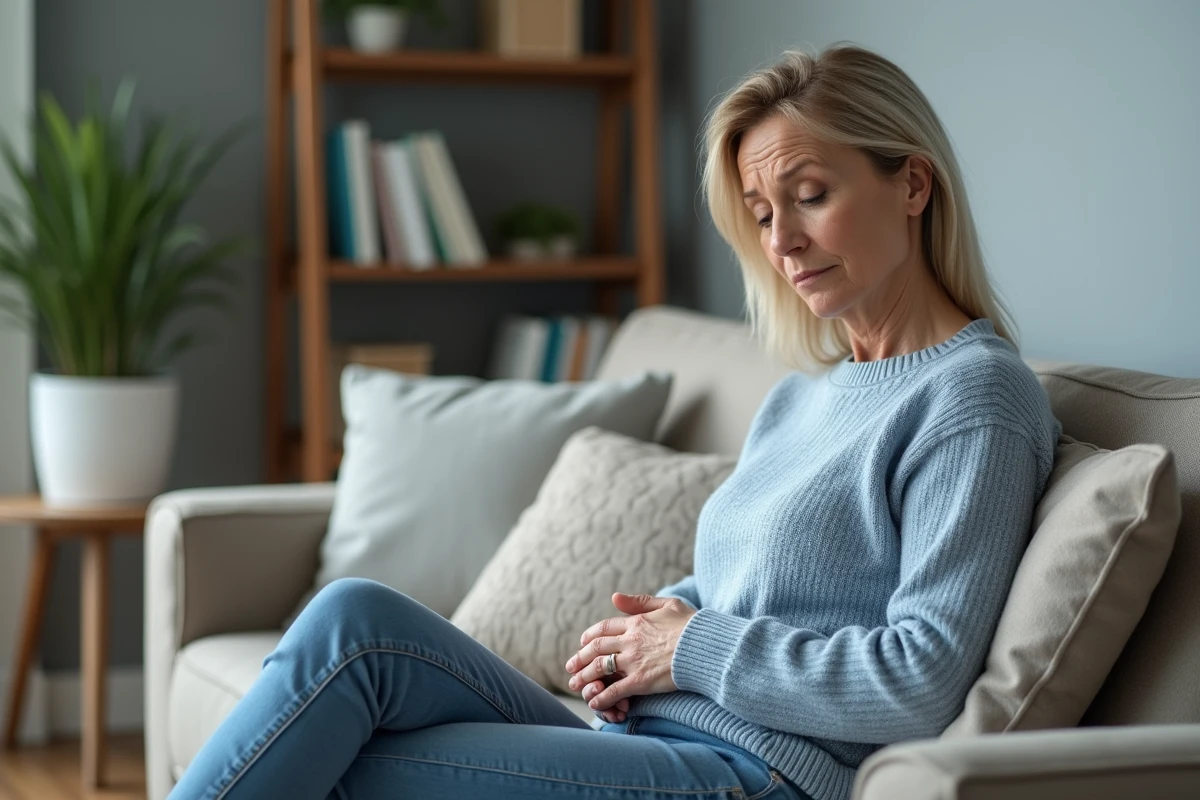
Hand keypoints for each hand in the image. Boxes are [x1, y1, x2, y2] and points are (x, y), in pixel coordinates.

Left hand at [565, 592, 695, 721]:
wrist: (706, 646)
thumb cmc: (693, 626)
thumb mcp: (668, 604)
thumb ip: (640, 601)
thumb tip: (614, 597)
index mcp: (636, 622)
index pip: (604, 628)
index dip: (590, 636)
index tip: (582, 643)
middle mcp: (630, 641)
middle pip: (596, 648)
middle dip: (580, 658)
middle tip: (570, 666)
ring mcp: (634, 661)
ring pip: (599, 668)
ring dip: (584, 677)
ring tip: (575, 685)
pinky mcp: (641, 680)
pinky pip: (615, 690)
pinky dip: (602, 697)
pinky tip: (594, 703)